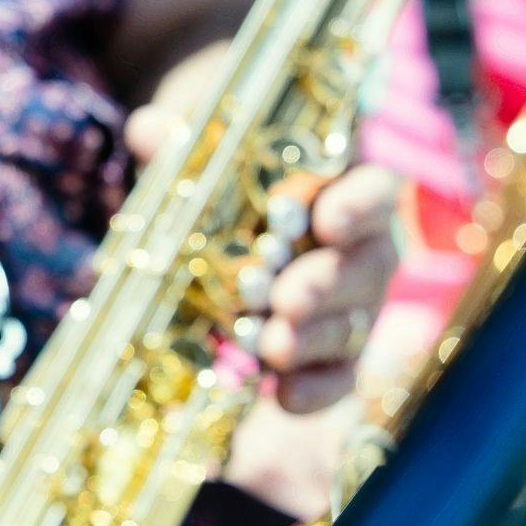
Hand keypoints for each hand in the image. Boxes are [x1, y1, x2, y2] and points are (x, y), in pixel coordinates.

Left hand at [124, 101, 400, 414]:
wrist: (210, 205)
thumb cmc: (222, 153)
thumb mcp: (202, 133)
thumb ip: (184, 129)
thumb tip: (150, 131)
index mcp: (345, 179)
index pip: (374, 187)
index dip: (359, 205)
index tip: (325, 220)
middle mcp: (361, 241)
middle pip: (368, 264)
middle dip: (327, 283)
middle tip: (287, 297)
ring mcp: (351, 300)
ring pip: (353, 323)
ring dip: (314, 339)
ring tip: (271, 346)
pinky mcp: (331, 352)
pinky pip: (337, 376)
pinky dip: (313, 389)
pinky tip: (281, 396)